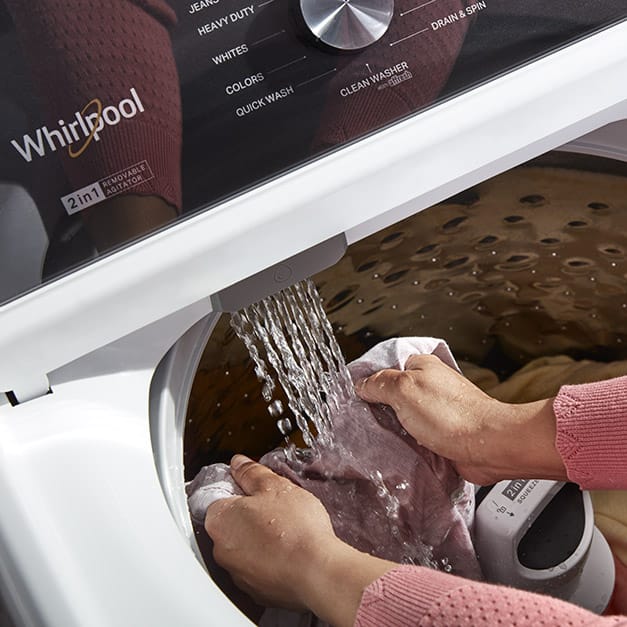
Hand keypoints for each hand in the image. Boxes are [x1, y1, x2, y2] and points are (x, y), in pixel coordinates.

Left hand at [205, 455, 396, 625]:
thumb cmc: (295, 529)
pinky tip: (291, 552)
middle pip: (231, 524)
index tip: (255, 488)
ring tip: (287, 531)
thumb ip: (251, 473)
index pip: (218, 497)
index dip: (239, 489)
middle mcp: (222, 550)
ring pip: (246, 548)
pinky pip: (261, 569)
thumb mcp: (274, 486)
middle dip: (251, 514)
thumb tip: (239, 464)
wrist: (317, 572)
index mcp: (220, 520)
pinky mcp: (257, 592)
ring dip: (261, 539)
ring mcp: (239, 575)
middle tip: (276, 507)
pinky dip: (272, 561)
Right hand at [355, 354, 566, 484]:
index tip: (356, 397)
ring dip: (393, 428)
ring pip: (401, 416)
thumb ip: (379, 383)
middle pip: (391, 393)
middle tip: (369, 419)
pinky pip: (414, 435)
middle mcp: (429, 385)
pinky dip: (406, 442)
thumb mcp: (404, 389)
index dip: (368, 381)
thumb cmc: (454, 416)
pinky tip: (401, 447)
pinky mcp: (441, 432)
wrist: (489, 447)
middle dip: (379, 408)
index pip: (383, 367)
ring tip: (385, 436)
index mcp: (421, 365)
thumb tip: (361, 385)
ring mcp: (435, 409)